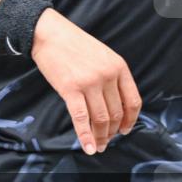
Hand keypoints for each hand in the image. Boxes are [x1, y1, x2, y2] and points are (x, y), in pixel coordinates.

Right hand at [31, 9, 141, 154]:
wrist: (48, 33)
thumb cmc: (72, 44)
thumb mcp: (101, 55)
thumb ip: (111, 75)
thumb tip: (111, 102)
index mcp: (119, 67)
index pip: (133, 101)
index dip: (130, 120)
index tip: (125, 130)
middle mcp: (107, 76)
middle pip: (116, 113)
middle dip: (112, 132)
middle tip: (107, 142)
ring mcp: (89, 83)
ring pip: (101, 118)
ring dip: (101, 137)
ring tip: (98, 147)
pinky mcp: (70, 89)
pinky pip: (81, 118)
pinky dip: (86, 136)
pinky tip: (88, 147)